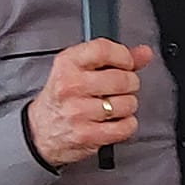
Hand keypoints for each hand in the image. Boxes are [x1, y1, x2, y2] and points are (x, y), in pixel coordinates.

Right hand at [26, 40, 152, 167]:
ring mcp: (79, 112)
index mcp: (67, 64)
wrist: (40, 132)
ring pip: (127, 104)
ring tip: (114, 107)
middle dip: (129, 84)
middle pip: (121, 79)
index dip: (123, 56)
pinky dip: (126, 125)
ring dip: (127, 106)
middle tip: (121, 89)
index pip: (103, 49)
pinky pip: (125, 127)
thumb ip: (113, 59)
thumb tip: (144, 53)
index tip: (127, 64)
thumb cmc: (61, 99)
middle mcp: (71, 86)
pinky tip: (114, 122)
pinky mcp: (87, 135)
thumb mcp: (78, 70)